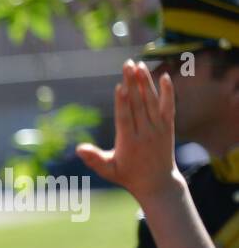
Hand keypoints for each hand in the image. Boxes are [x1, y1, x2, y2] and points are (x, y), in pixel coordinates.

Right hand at [76, 60, 181, 200]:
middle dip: (132, 83)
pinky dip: (167, 91)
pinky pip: (169, 106)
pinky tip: (164, 76)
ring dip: (145, 82)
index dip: (123, 102)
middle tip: (127, 64)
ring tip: (139, 65)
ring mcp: (158, 129)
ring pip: (152, 102)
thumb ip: (94, 158)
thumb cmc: (127, 175)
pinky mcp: (168, 127)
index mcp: (129, 142)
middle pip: (138, 104)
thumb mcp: (108, 170)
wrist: (157, 182)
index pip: (125, 118)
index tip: (121, 85)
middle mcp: (145, 133)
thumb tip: (79, 149)